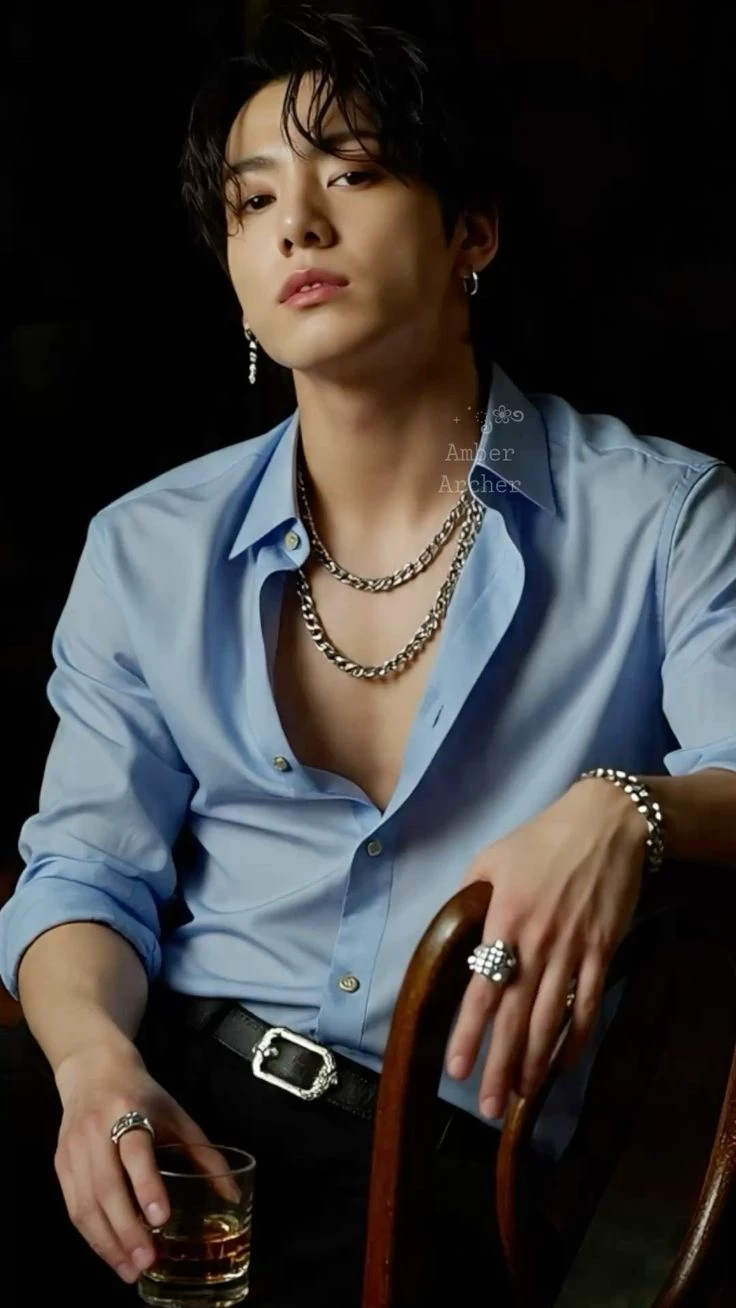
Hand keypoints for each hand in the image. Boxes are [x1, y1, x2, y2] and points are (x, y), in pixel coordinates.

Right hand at [53, 1042, 226, 1285]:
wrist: (93, 1070)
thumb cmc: (143, 1096)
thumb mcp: (177, 1116)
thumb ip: (204, 1153)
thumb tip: (232, 1193)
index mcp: (128, 1111)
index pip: (135, 1153)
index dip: (147, 1186)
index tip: (161, 1219)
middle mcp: (95, 1130)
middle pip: (107, 1187)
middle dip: (126, 1230)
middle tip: (147, 1261)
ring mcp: (74, 1149)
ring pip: (85, 1204)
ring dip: (107, 1242)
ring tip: (130, 1269)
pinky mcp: (61, 1164)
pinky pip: (73, 1207)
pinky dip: (91, 1236)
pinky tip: (111, 1252)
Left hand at [445, 778, 647, 1118]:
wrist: (606, 824)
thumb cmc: (541, 840)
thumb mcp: (490, 859)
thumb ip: (468, 898)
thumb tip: (451, 931)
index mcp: (504, 920)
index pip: (483, 989)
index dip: (469, 1034)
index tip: (456, 1070)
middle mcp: (537, 943)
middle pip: (516, 1018)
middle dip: (501, 1066)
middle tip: (488, 1106)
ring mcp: (573, 951)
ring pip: (552, 1021)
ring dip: (536, 1063)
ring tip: (520, 1096)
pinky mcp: (603, 952)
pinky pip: (588, 1006)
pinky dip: (576, 1040)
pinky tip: (562, 1064)